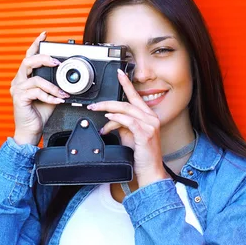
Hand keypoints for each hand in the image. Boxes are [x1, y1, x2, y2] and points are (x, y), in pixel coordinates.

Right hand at [10, 32, 70, 144]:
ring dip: (52, 86)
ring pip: (35, 78)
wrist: (31, 130)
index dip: (35, 44)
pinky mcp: (19, 99)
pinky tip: (56, 101)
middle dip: (44, 59)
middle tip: (56, 63)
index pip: (29, 56)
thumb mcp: (50, 95)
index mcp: (25, 78)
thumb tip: (67, 78)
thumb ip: (54, 85)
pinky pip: (36, 92)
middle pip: (28, 61)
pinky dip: (49, 96)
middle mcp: (19, 81)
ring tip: (61, 93)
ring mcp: (18, 89)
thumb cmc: (39, 113)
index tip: (44, 35)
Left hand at [87, 68, 168, 187]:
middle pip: (127, 103)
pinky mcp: (146, 133)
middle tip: (94, 104)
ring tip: (97, 112)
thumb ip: (122, 124)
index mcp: (148, 116)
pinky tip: (108, 121)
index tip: (119, 73)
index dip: (127, 84)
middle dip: (108, 102)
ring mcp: (150, 125)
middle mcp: (151, 118)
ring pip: (126, 111)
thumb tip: (110, 119)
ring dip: (109, 111)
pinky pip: (129, 122)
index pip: (136, 96)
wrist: (149, 171)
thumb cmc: (141, 155)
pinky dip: (117, 120)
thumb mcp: (129, 136)